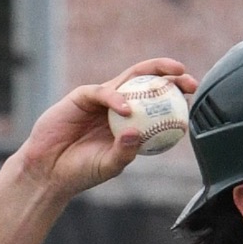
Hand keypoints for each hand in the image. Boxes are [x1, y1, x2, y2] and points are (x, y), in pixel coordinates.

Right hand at [14, 59, 198, 197]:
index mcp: (131, 122)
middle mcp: (118, 106)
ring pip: (127, 78)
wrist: (49, 170)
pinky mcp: (81, 97)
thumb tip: (140, 134)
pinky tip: (126, 109)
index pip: (157, 102)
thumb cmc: (82, 170)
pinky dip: (115, 99)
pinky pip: (102, 93)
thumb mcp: (110, 165)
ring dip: (150, 72)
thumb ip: (126, 152)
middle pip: (146, 81)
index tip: (193, 94)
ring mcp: (100, 99)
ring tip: (169, 75)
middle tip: (186, 76)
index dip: (175, 94)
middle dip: (168, 73)